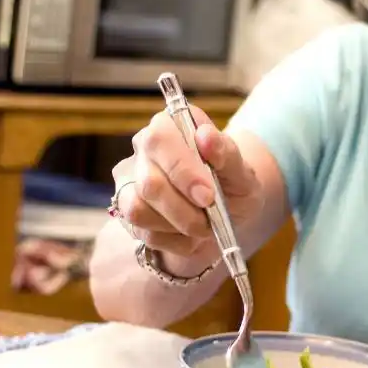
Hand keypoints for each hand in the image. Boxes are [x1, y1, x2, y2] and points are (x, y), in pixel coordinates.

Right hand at [111, 106, 261, 261]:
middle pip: (149, 183)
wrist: (227, 216)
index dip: (182, 171)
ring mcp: (129, 180)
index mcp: (171, 126)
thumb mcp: (242, 174)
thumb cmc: (233, 187)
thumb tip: (206, 136)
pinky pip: (141, 232)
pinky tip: (189, 235)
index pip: (160, 140)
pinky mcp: (125, 211)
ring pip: (138, 210)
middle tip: (210, 220)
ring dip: (178, 226)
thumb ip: (227, 154)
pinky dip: (172, 240)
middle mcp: (144, 148)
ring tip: (203, 226)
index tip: (208, 196)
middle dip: (184, 209)